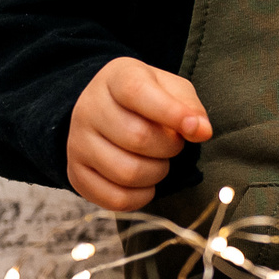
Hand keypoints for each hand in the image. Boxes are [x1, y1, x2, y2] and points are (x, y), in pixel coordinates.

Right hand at [67, 57, 211, 211]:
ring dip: (157, 173)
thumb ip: (189, 107)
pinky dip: (141, 197)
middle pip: (137, 138)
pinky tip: (145, 182)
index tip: (196, 129)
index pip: (138, 93)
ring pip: (128, 173)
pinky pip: (115, 199)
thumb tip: (202, 131)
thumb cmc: (148, 100)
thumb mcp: (172, 89)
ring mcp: (77, 142)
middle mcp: (89, 108)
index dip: (171, 113)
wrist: (106, 112)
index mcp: (116, 78)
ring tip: (158, 161)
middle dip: (169, 147)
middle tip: (173, 143)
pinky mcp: (76, 174)